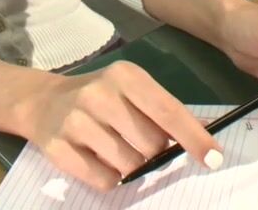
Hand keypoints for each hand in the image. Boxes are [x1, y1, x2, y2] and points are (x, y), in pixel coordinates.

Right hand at [18, 62, 221, 191]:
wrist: (44, 101)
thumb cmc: (102, 97)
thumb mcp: (133, 91)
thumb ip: (165, 111)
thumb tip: (205, 134)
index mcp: (125, 76)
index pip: (168, 111)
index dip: (194, 138)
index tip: (214, 158)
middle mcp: (100, 95)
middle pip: (151, 144)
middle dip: (155, 152)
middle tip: (141, 143)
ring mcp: (76, 121)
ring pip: (129, 165)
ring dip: (132, 166)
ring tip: (117, 148)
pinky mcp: (57, 148)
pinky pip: (104, 180)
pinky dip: (111, 178)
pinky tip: (100, 159)